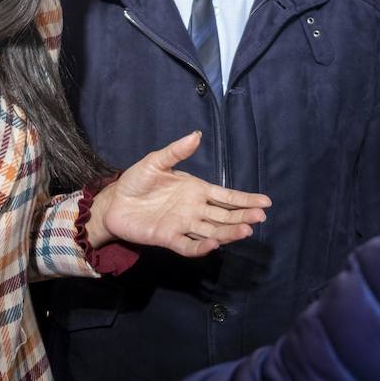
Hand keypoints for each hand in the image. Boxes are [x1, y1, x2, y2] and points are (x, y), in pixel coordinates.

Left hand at [87, 132, 271, 257]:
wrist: (114, 202)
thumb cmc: (136, 180)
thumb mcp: (156, 161)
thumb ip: (176, 151)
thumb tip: (197, 134)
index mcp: (196, 190)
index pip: (226, 197)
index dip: (246, 199)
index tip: (265, 202)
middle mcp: (194, 209)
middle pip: (224, 215)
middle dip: (243, 216)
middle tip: (260, 217)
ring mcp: (183, 225)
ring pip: (212, 231)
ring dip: (229, 232)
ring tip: (246, 231)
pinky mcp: (168, 238)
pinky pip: (189, 245)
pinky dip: (202, 246)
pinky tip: (214, 243)